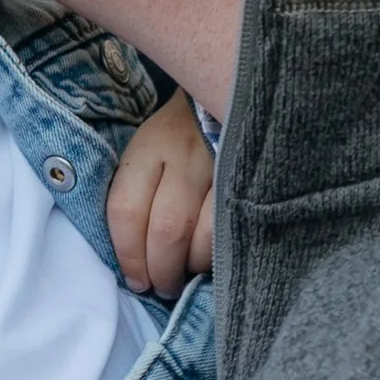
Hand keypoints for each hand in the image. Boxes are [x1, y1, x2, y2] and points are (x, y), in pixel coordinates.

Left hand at [106, 88, 215, 299]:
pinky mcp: (254, 177)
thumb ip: (136, 193)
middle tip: (161, 286)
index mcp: (150, 147)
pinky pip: (236, 229)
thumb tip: (132, 258)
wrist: (232, 93)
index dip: (127, 254)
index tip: (134, 278)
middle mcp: (186, 155)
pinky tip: (214, 259)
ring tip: (187, 276)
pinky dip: (222, 253)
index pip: (125, 210)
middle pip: (166, 229)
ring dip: (193, 266)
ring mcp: (224, 166)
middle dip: (161, 270)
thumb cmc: (181, 135)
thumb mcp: (149, 149)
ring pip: (205, 236)